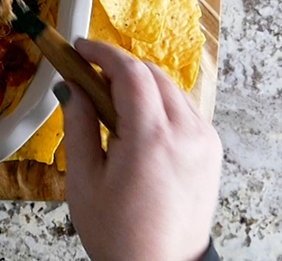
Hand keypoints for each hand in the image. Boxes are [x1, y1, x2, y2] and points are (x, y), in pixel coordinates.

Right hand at [57, 39, 221, 260]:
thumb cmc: (120, 234)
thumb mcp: (84, 179)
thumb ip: (78, 124)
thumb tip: (70, 86)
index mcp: (150, 140)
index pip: (130, 72)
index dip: (102, 53)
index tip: (81, 48)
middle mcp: (185, 134)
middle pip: (152, 73)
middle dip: (119, 67)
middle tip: (90, 74)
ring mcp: (203, 141)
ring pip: (170, 88)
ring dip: (140, 83)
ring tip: (111, 102)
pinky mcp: (210, 150)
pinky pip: (183, 108)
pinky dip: (159, 102)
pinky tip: (138, 121)